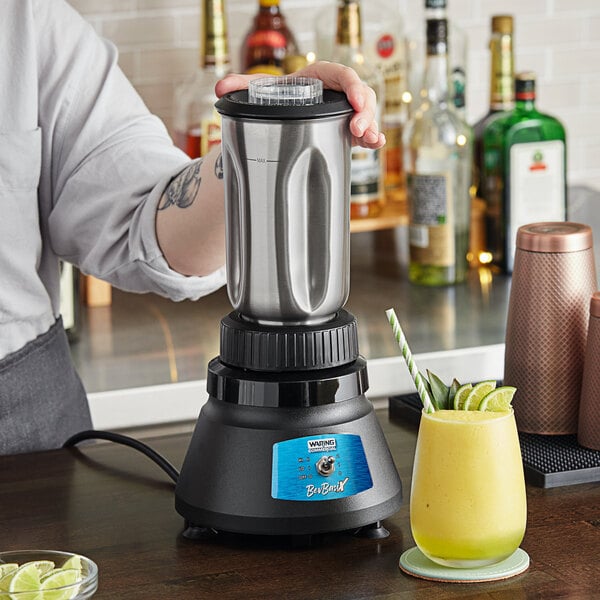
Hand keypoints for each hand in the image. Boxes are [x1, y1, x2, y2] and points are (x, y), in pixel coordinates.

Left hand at [215, 61, 385, 149]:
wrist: (281, 112)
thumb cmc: (277, 97)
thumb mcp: (261, 91)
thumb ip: (242, 88)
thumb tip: (220, 89)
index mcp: (319, 76)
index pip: (342, 74)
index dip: (352, 86)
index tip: (354, 102)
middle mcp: (335, 92)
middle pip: (360, 94)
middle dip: (364, 111)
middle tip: (358, 129)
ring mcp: (344, 110)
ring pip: (366, 111)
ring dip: (370, 125)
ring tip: (369, 140)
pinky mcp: (347, 126)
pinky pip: (365, 128)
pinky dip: (373, 136)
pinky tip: (375, 145)